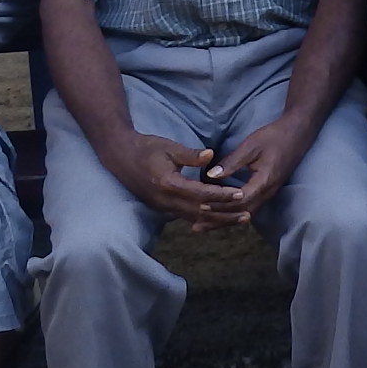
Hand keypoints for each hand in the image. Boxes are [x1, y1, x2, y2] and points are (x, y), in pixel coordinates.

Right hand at [106, 131, 245, 228]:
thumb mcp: (169, 147)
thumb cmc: (146, 148)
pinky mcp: (162, 207)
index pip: (201, 193)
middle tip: (247, 215)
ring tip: (238, 220)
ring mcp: (163, 206)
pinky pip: (186, 216)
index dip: (222, 195)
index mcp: (168, 184)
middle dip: (225, 215)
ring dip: (217, 220)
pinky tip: (217, 219)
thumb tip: (211, 155)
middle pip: (200, 212)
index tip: (240, 194)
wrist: (120, 156)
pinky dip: (204, 218)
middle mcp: (166, 200)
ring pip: (194, 218)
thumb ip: (191, 154)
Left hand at [204, 112, 319, 220]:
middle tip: (196, 226)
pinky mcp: (267, 190)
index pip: (239, 201)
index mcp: (264, 182)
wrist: (297, 134)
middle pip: (240, 214)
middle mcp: (267, 192)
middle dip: (219, 220)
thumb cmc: (274, 137)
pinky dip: (233, 212)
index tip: (201, 205)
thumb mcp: (251, 146)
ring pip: (244, 213)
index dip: (220, 205)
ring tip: (204, 224)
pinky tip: (221, 213)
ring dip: (224, 219)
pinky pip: (249, 206)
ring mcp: (268, 193)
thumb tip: (210, 175)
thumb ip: (231, 162)